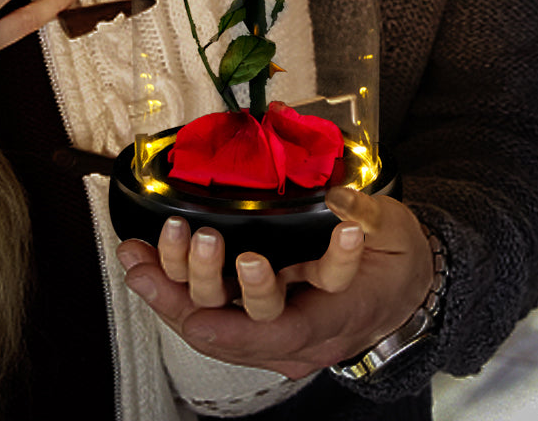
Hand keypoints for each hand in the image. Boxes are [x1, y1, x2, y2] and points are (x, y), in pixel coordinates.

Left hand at [116, 187, 433, 378]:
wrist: (401, 292)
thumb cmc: (393, 263)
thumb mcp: (392, 232)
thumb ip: (367, 214)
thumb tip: (340, 198)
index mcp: (332, 318)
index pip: (288, 326)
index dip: (258, 300)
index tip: (244, 262)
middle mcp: (294, 338)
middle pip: (239, 328)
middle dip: (206, 285)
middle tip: (198, 238)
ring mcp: (268, 334)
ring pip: (211, 324)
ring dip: (174, 288)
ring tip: (150, 248)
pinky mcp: (249, 320)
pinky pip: (202, 314)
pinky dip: (167, 288)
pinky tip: (137, 260)